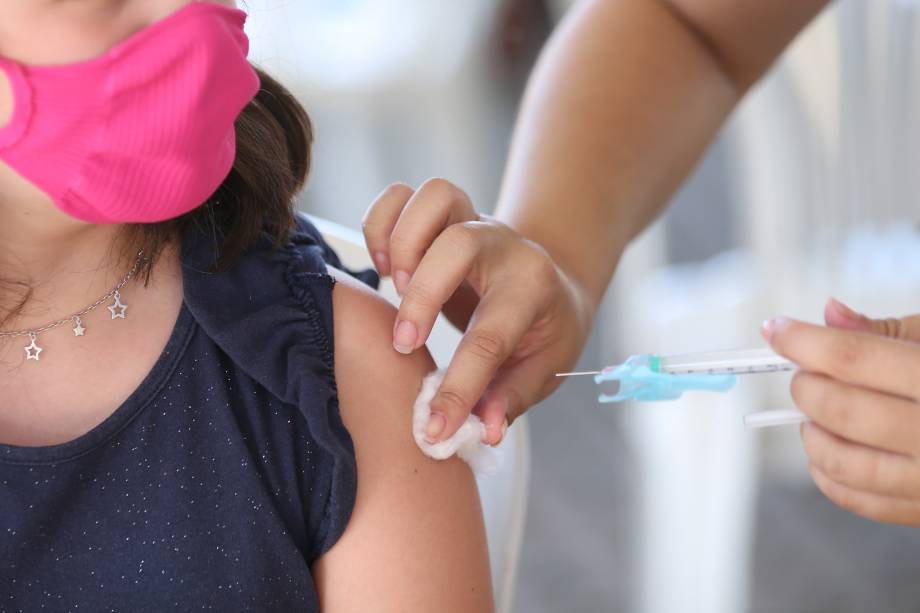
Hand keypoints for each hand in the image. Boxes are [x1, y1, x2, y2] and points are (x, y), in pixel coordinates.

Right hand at [362, 179, 594, 444]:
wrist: (553, 279)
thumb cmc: (544, 331)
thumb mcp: (541, 370)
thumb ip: (508, 399)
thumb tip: (479, 432)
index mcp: (533, 291)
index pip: (491, 340)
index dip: (459, 389)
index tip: (433, 428)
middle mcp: (502, 246)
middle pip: (458, 244)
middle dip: (421, 295)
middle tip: (404, 342)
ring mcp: (472, 219)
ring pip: (435, 196)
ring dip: (402, 241)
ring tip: (392, 286)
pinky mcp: (444, 212)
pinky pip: (403, 194)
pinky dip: (382, 222)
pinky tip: (383, 264)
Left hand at [762, 298, 919, 524]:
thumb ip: (891, 331)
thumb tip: (828, 314)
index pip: (856, 357)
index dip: (804, 341)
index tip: (776, 329)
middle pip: (842, 409)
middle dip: (806, 384)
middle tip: (801, 371)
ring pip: (842, 460)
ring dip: (810, 431)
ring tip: (811, 411)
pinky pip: (861, 501)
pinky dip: (827, 475)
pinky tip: (823, 449)